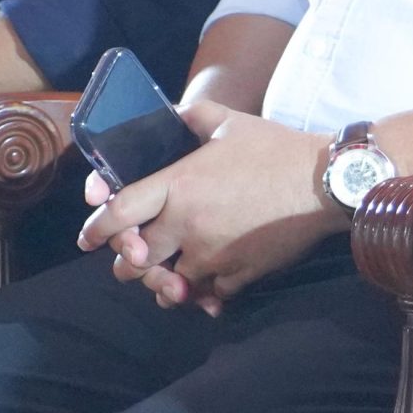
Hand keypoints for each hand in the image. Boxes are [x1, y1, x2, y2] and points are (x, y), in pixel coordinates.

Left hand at [77, 100, 344, 309]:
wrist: (324, 183)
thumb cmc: (276, 148)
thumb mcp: (228, 120)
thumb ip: (189, 117)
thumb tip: (168, 116)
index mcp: (179, 185)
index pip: (118, 213)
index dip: (96, 228)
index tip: (88, 237)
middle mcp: (188, 225)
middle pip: (135, 260)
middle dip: (128, 261)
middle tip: (132, 257)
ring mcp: (212, 255)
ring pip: (169, 285)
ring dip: (164, 282)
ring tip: (168, 278)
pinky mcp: (238, 276)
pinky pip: (207, 295)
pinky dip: (203, 294)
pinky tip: (205, 287)